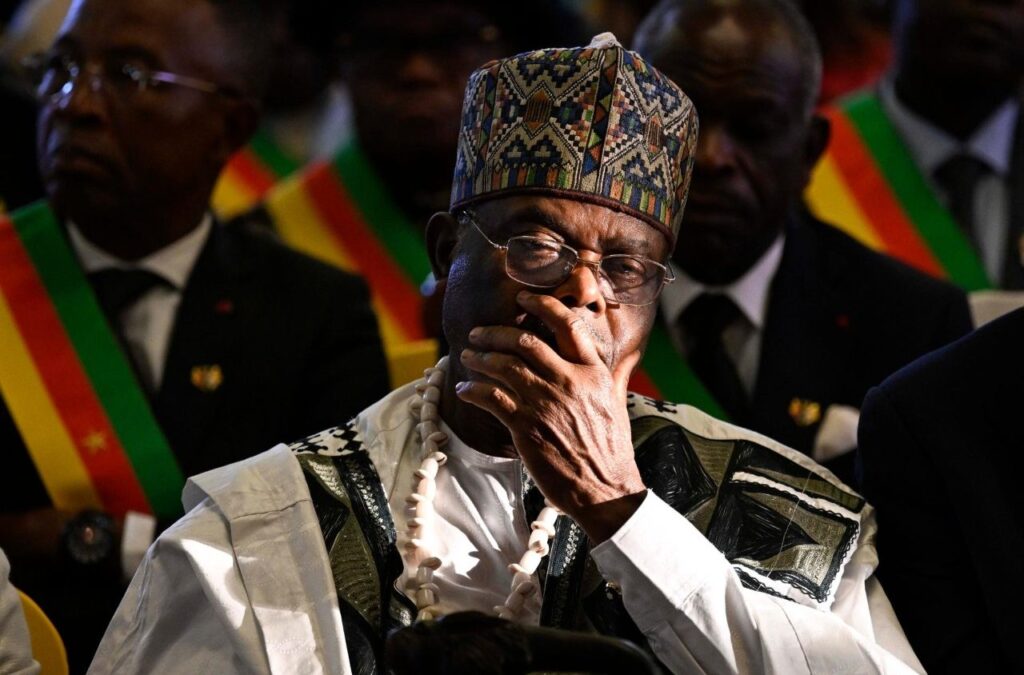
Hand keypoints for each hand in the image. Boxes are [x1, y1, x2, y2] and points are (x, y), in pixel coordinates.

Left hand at [455, 291, 646, 541]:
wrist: (605, 488)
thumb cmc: (611, 448)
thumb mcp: (617, 401)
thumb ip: (614, 373)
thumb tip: (623, 356)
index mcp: (593, 370)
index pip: (567, 323)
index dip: (541, 304)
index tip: (523, 297)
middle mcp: (569, 380)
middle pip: (525, 340)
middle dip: (495, 333)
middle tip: (478, 334)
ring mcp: (546, 402)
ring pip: (503, 365)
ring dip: (479, 358)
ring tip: (466, 357)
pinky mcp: (526, 426)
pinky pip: (491, 397)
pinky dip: (472, 389)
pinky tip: (464, 388)